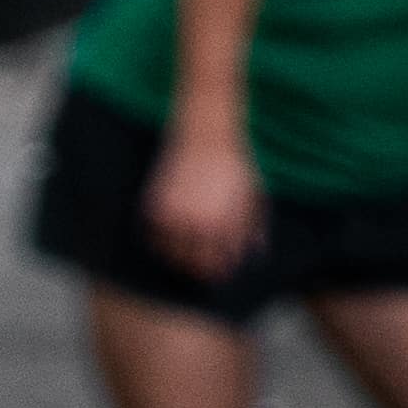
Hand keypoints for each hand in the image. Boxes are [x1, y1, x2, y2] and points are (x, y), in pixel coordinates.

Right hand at [146, 113, 265, 283]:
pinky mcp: (156, 204)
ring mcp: (175, 214)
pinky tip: (165, 239)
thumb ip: (254, 225)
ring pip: (170, 253)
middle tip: (198, 270)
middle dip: (198, 269)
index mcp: (224, 223)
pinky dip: (157, 240)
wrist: (206, 134)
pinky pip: (152, 234)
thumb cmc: (234, 165)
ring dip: (176, 258)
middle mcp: (198, 223)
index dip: (220, 270)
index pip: (220, 261)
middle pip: (194, 263)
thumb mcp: (253, 195)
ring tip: (182, 256)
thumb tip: (255, 253)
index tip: (220, 273)